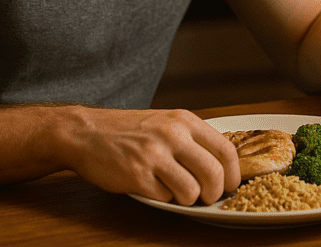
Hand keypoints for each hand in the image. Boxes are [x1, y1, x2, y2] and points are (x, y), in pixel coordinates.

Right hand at [56, 107, 240, 204]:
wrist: (86, 132)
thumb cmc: (128, 130)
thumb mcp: (166, 122)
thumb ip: (192, 139)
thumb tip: (221, 166)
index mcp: (184, 121)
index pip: (226, 149)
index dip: (233, 174)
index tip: (230, 185)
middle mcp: (173, 135)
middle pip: (214, 174)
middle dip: (214, 193)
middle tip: (206, 197)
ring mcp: (154, 155)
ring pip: (192, 191)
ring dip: (188, 199)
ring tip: (175, 191)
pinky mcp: (137, 175)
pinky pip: (165, 198)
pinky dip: (163, 198)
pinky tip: (152, 187)